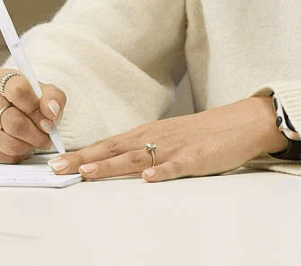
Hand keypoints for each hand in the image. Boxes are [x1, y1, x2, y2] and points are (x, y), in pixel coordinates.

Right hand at [0, 68, 66, 163]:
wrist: (20, 112)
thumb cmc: (35, 101)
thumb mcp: (49, 94)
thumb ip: (54, 99)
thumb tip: (51, 111)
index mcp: (3, 79)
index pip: (18, 90)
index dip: (36, 108)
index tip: (49, 118)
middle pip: (14, 122)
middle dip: (37, 134)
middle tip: (46, 136)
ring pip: (9, 143)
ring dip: (28, 146)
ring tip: (34, 140)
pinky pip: (2, 156)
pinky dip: (17, 155)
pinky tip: (22, 145)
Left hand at [49, 95, 287, 182]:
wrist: (244, 122)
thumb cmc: (207, 131)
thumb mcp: (172, 135)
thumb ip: (146, 147)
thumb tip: (118, 161)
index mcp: (151, 132)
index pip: (110, 143)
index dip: (83, 153)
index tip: (57, 162)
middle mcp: (158, 137)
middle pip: (115, 148)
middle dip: (85, 159)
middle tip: (57, 168)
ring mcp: (177, 148)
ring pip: (138, 157)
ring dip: (112, 164)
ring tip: (88, 172)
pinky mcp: (197, 158)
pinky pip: (176, 166)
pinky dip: (161, 172)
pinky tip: (147, 178)